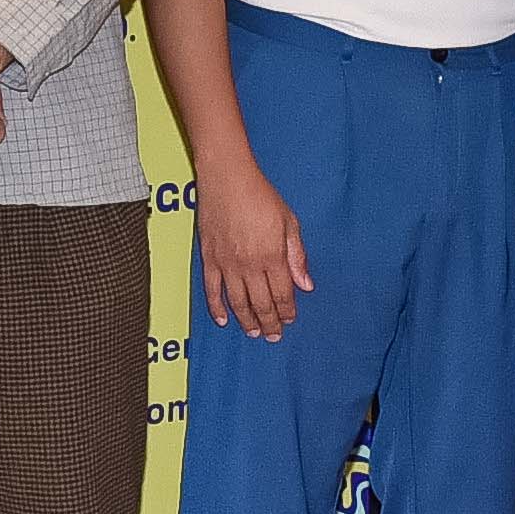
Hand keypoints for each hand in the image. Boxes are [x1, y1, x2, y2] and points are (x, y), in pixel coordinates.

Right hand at [191, 158, 310, 340]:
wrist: (227, 178)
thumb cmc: (260, 195)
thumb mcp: (289, 222)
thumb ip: (297, 256)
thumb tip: (305, 285)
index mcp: (273, 256)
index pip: (282, 294)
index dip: (287, 311)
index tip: (290, 320)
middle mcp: (250, 265)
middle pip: (261, 304)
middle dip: (269, 323)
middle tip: (273, 335)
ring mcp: (227, 264)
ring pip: (238, 302)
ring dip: (247, 321)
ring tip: (253, 333)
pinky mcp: (209, 258)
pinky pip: (212, 290)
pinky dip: (217, 308)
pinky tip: (223, 320)